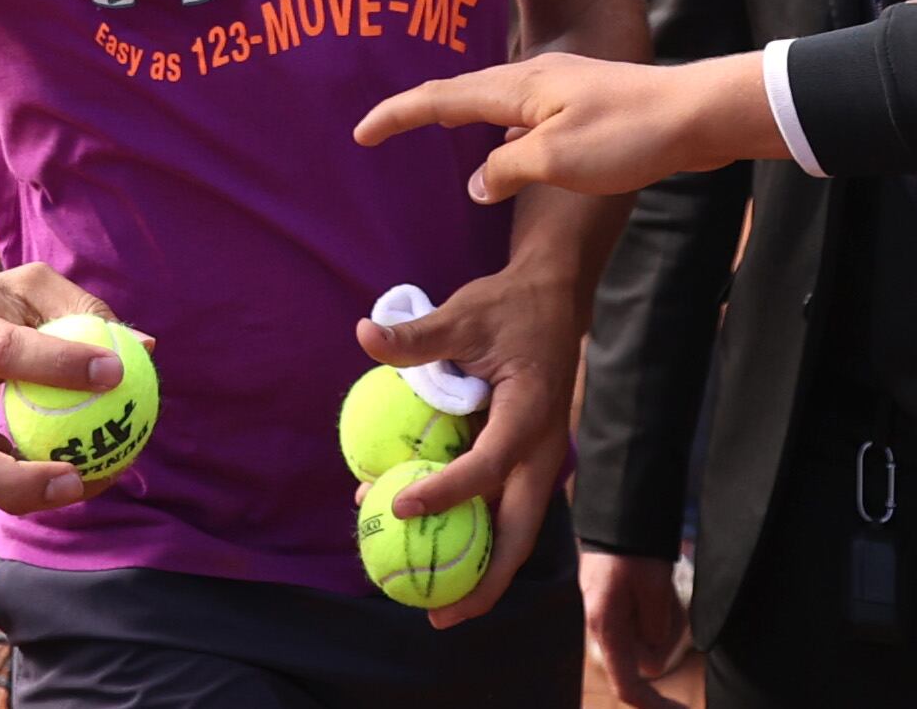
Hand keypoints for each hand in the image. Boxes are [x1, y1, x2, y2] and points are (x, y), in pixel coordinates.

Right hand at [0, 263, 127, 516]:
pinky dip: (34, 488)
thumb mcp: (23, 288)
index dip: (61, 363)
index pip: (7, 353)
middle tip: (77, 476)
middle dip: (16, 480)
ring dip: (32, 495)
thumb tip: (144, 348)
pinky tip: (86, 476)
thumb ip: (82, 308)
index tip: (118, 371)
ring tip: (97, 480)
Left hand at [355, 245, 589, 624]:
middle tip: (437, 616)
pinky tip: (428, 544)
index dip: (446, 492)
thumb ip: (417, 337)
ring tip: (432, 606)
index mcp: (530, 415)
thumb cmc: (508, 308)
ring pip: (511, 532)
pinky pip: (500, 510)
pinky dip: (471, 535)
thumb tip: (362, 334)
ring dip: (477, 570)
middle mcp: (541, 451)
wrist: (554, 300)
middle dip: (483, 582)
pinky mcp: (525, 462)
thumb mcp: (464, 314)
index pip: (489, 466)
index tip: (400, 506)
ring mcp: (536, 462)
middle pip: (518, 533)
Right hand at [358, 50, 778, 202]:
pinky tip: (503, 150)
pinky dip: (494, 129)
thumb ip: (507, 170)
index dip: (398, 115)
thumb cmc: (629, 135)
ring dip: (457, 116)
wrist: (697, 115)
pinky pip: (519, 114)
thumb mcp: (557, 160)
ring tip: (430, 135)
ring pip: (492, 101)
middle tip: (380, 132)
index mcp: (519, 86)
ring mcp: (560, 87)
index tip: (360, 133)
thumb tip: (477, 183)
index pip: (442, 98)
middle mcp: (533, 78)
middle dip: (418, 110)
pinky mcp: (582, 103)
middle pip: (461, 91)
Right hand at [582, 550, 689, 708]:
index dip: (653, 705)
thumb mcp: (654, 587)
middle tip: (674, 603)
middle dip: (666, 639)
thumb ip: (656, 629)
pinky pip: (641, 622)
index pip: (626, 686)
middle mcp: (602, 628)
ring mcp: (607, 617)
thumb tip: (653, 663)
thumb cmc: (633, 548)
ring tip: (666, 587)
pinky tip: (660, 586)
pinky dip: (657, 612)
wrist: (616, 515)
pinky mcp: (614, 606)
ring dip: (664, 621)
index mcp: (607, 628)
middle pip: (643, 658)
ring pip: (646, 639)